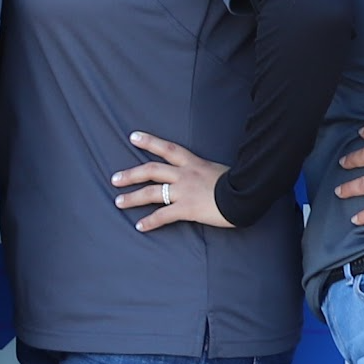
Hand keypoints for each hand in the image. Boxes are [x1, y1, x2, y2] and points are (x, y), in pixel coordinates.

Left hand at [111, 129, 233, 231]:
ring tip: (118, 202)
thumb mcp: (219, 171)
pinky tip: (139, 226)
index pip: (168, 148)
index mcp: (194, 163)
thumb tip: (202, 178)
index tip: (133, 137)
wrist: (248, 194)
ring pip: (152, 192)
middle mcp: (185, 174)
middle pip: (151, 170)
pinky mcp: (187, 208)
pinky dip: (150, 221)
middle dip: (131, 174)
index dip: (149, 141)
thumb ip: (205, 173)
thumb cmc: (240, 183)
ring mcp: (184, 191)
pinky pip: (163, 215)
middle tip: (114, 178)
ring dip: (133, 197)